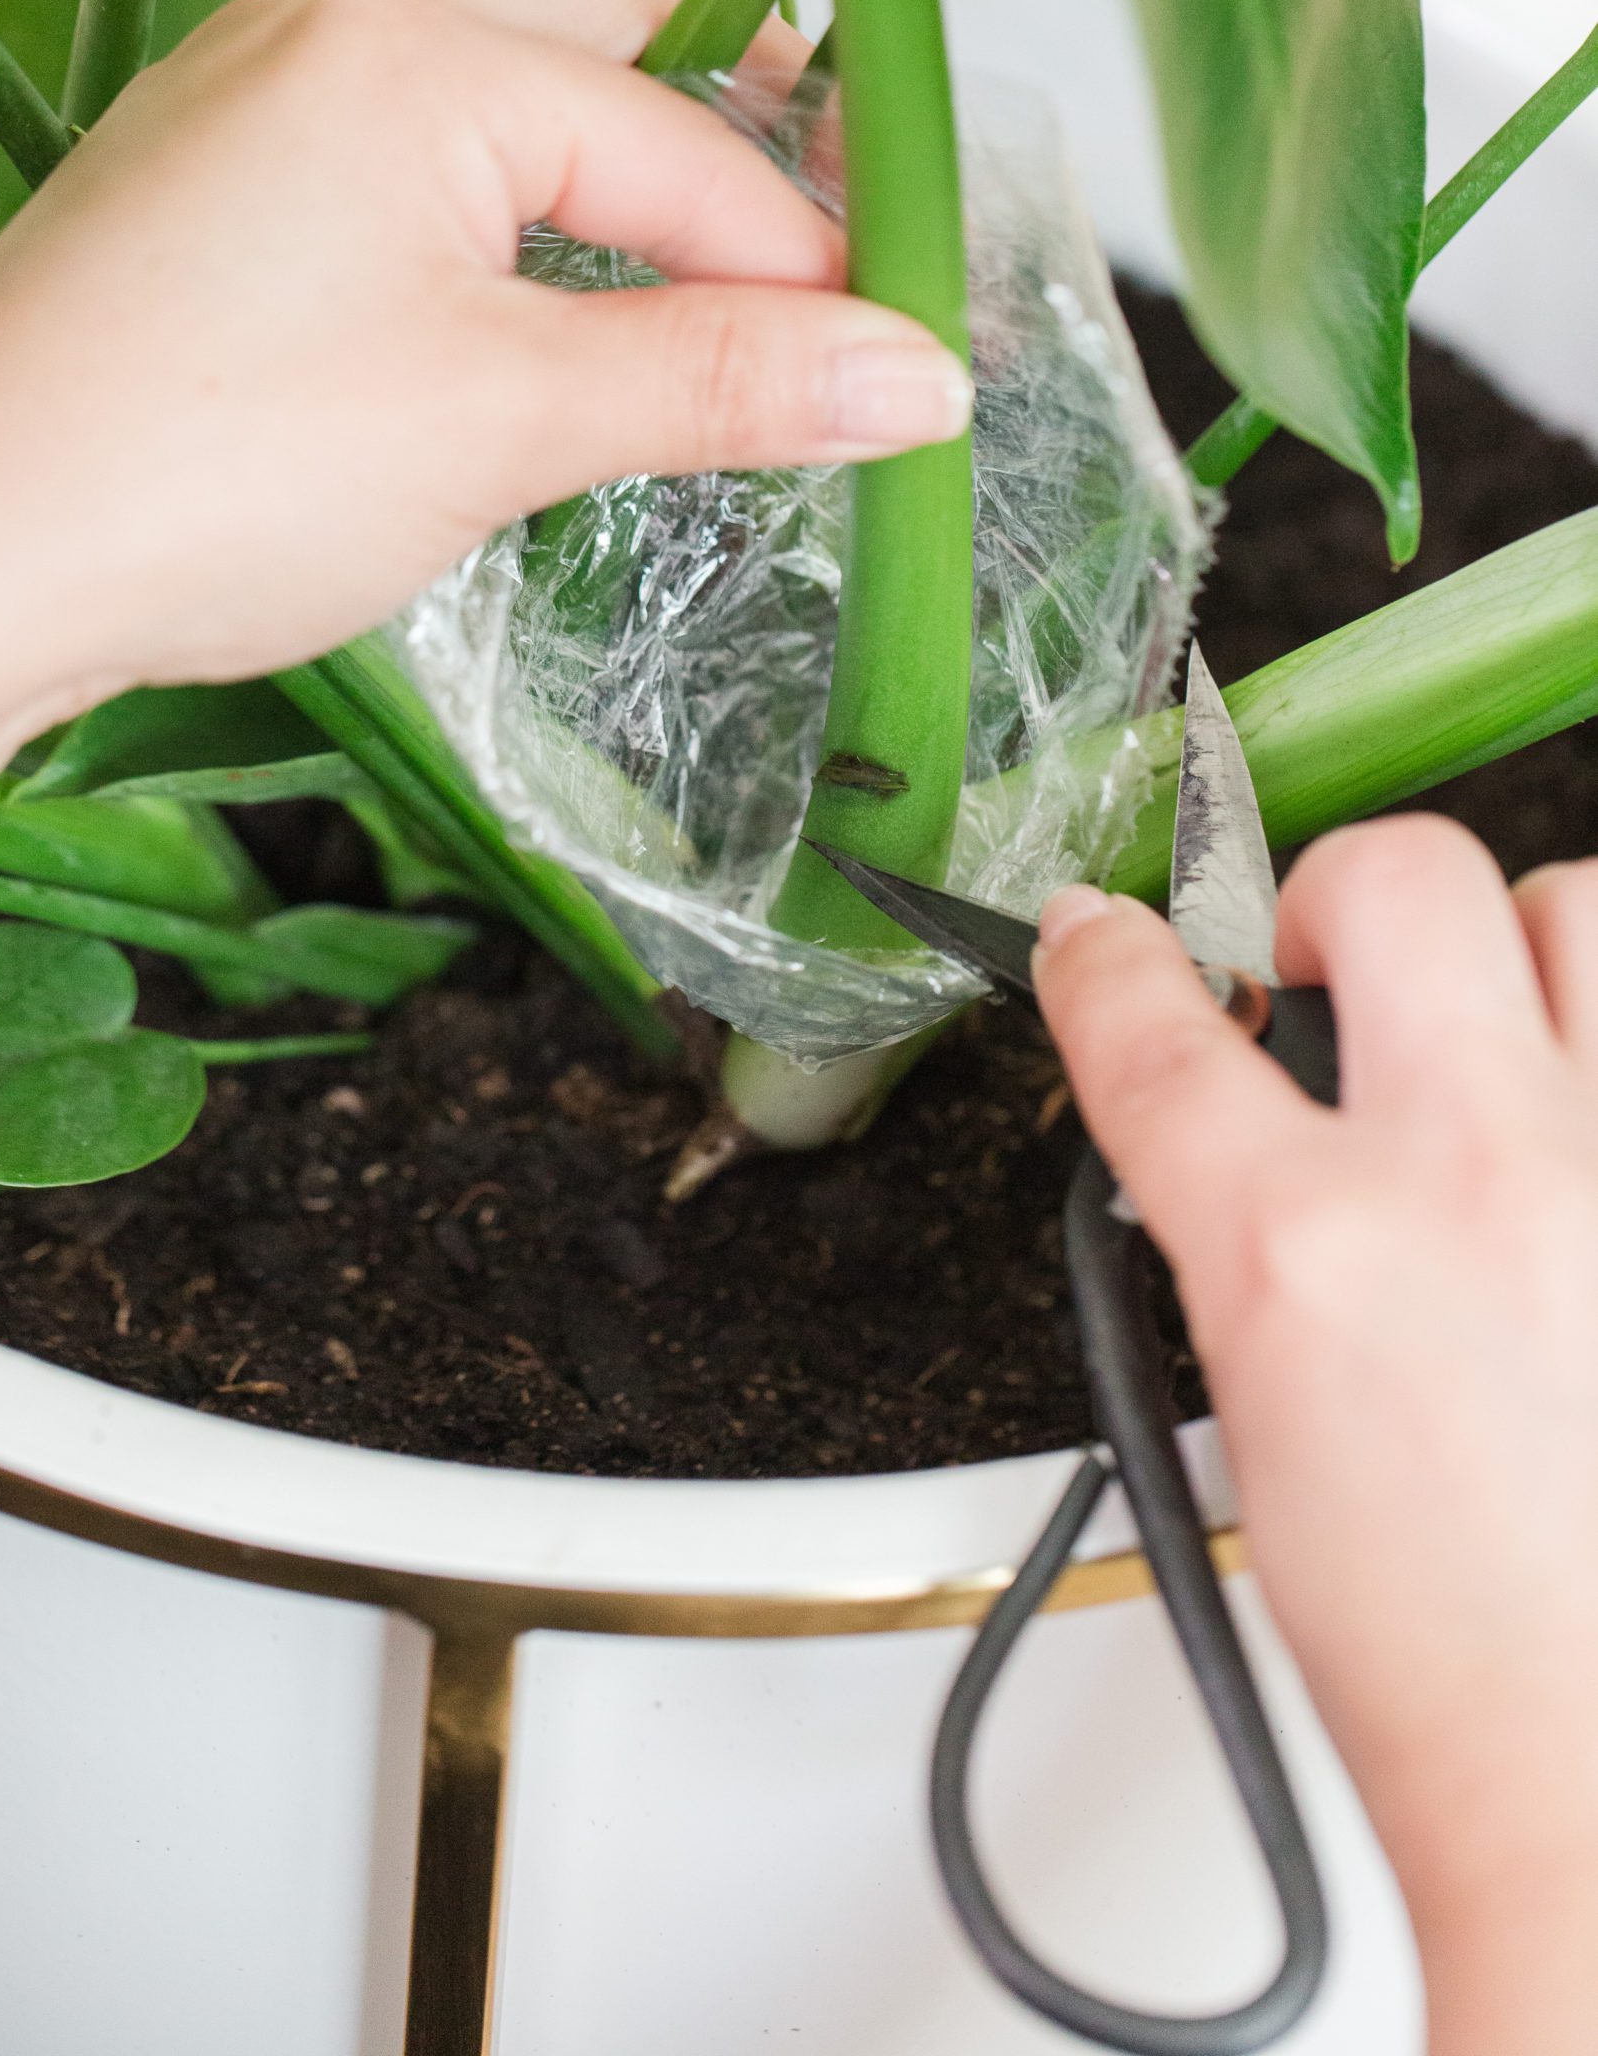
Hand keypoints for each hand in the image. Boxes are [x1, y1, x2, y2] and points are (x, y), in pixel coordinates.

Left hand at [0, 0, 967, 895]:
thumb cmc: (216, 469)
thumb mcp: (506, 421)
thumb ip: (722, 379)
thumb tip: (920, 377)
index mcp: (418, 51)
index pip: (682, 144)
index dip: (814, 261)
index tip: (910, 365)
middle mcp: (335, 31)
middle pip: (604, 32)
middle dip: (736, 136)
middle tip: (839, 251)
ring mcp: (259, 102)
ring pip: (504, 95)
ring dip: (622, 175)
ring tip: (718, 296)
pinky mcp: (214, 188)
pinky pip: (411, 158)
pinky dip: (512, 217)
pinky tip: (548, 312)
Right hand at [1035, 817, 1597, 2055]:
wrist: (1590, 1778)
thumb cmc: (1439, 1662)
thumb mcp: (1251, 1423)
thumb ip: (1236, 1234)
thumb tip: (1223, 1127)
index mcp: (1310, 1255)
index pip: (1157, 1026)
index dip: (1105, 962)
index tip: (1106, 942)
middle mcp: (1483, 1181)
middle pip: (1395, 877)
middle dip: (1329, 902)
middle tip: (1328, 984)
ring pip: (1578, 904)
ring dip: (1518, 954)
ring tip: (1497, 1042)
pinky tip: (1575, 1147)